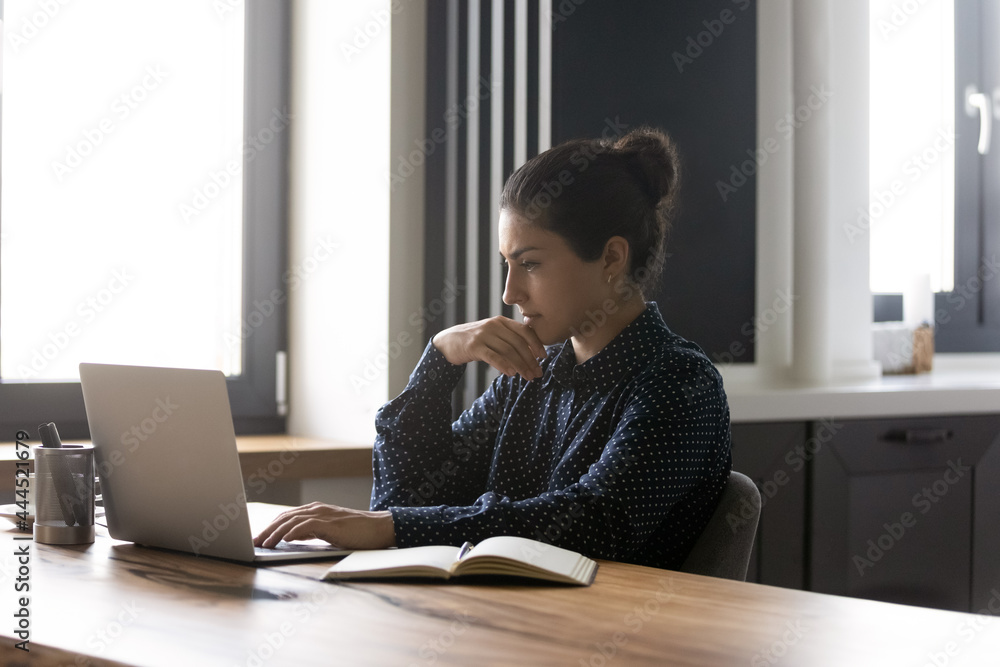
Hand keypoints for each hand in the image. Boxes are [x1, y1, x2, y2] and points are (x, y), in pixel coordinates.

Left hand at [253, 503, 395, 549]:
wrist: (379, 528)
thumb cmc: (357, 532)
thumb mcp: (329, 531)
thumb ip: (312, 531)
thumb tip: (292, 538)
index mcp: (316, 510)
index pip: (287, 516)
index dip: (271, 527)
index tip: (259, 538)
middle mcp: (317, 509)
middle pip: (285, 517)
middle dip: (267, 530)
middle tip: (254, 542)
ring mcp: (324, 515)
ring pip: (293, 521)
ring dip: (276, 533)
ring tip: (265, 544)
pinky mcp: (331, 523)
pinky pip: (308, 526)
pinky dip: (294, 532)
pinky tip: (285, 540)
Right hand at [432, 316, 545, 379]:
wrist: (448, 342)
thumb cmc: (475, 341)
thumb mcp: (493, 335)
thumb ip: (509, 340)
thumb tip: (531, 354)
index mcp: (501, 321)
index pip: (525, 331)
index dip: (537, 344)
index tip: (544, 357)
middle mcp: (494, 325)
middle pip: (518, 343)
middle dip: (530, 360)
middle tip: (537, 373)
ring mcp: (483, 335)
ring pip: (508, 351)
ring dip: (520, 366)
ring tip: (527, 377)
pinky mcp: (474, 346)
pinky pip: (493, 357)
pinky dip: (504, 366)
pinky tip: (511, 374)